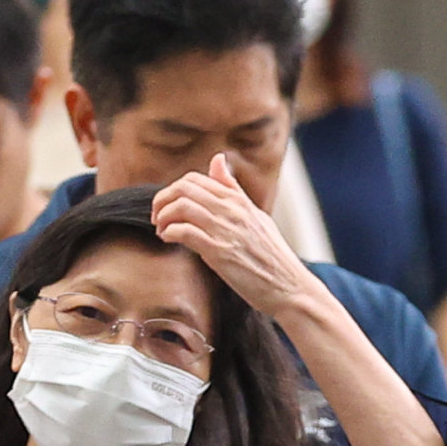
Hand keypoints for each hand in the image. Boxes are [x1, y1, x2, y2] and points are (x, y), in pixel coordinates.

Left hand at [152, 153, 326, 323]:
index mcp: (238, 200)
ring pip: (182, 206)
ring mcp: (226, 229)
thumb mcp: (255, 215)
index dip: (174, 190)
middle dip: (162, 201)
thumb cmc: (271, 255)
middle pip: (184, 188)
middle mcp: (232, 210)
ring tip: (162, 230)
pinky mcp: (220, 251)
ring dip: (163, 217)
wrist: (288, 286)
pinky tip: (169, 240)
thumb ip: (232, 189)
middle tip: (158, 217)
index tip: (168, 207)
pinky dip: (170, 233)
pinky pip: (185, 232)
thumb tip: (217, 159)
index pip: (196, 179)